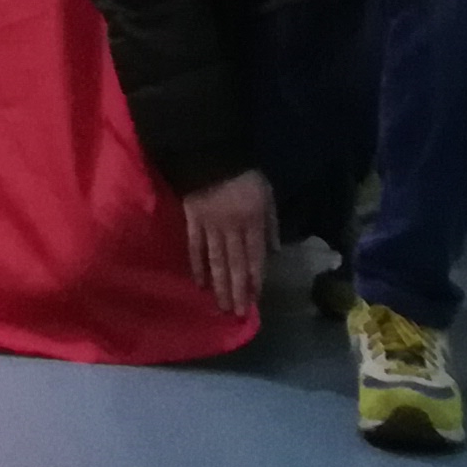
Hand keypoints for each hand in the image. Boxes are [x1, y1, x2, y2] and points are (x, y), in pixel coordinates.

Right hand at [178, 171, 271, 316]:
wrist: (210, 152)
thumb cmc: (243, 174)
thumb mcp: (267, 194)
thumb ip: (271, 222)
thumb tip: (275, 251)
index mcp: (253, 221)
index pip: (255, 257)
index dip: (255, 280)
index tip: (255, 301)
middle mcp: (232, 229)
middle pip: (235, 264)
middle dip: (238, 290)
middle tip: (237, 314)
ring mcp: (210, 226)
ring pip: (216, 261)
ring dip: (220, 285)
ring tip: (221, 306)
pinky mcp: (192, 220)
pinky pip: (195, 247)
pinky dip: (197, 266)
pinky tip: (200, 283)